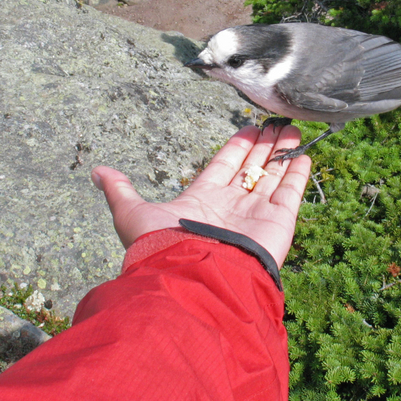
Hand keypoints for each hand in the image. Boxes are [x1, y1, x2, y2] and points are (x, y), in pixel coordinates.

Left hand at [91, 125, 310, 267]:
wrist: (197, 277)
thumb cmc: (165, 246)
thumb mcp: (134, 213)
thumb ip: (121, 191)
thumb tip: (97, 172)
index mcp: (203, 199)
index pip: (224, 165)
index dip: (237, 147)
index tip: (248, 127)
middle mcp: (231, 205)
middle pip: (251, 167)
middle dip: (263, 146)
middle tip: (275, 122)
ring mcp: (255, 213)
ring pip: (273, 175)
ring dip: (282, 153)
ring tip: (292, 129)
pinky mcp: (278, 222)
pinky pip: (291, 193)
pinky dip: (299, 174)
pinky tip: (304, 154)